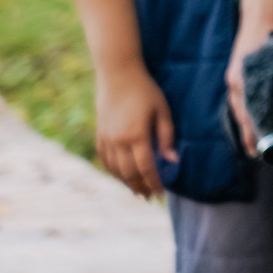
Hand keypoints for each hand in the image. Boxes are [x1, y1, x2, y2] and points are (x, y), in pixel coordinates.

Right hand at [94, 62, 176, 197]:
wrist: (118, 75)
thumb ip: (167, 136)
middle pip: (129, 173)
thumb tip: (172, 160)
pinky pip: (105, 160)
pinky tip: (122, 176)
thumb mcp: (162, 110)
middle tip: (150, 197)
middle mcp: (118, 141)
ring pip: (115, 170)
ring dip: (126, 183)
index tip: (161, 193)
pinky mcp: (100, 135)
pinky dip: (114, 172)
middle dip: (140, 187)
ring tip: (137, 191)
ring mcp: (106, 139)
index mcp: (137, 135)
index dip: (153, 182)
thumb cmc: (145, 90)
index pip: (146, 168)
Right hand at [223, 14, 272, 156]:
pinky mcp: (235, 73)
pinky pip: (238, 99)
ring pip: (237, 109)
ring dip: (244, 126)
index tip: (257, 149)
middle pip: (240, 116)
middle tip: (254, 155)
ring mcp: (233, 78)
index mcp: (244, 80)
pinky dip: (243, 112)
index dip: (252, 134)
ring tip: (251, 145)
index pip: (247, 115)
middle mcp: (235, 82)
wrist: (259, 12)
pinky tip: (250, 121)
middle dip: (247, 136)